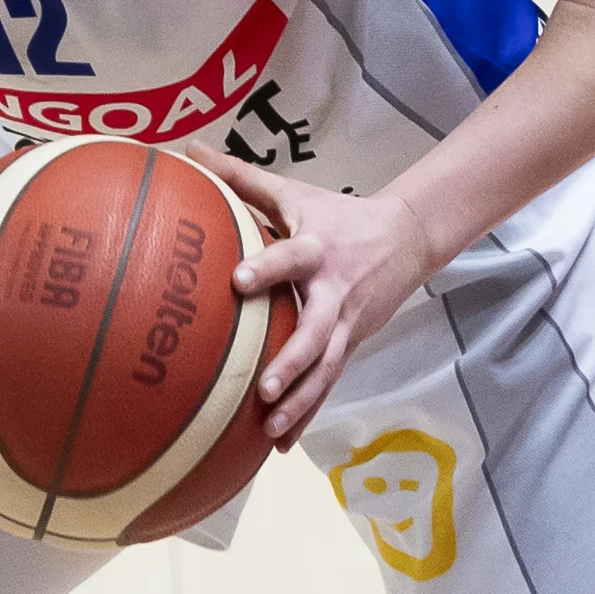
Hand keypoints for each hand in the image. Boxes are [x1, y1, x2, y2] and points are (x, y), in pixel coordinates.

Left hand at [199, 153, 435, 438]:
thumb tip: (187, 150)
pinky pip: (329, 382)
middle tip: (264, 387)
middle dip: (292, 362)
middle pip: (317, 331)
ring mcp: (347, 323)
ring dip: (300, 401)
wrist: (407, 238)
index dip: (267, 267)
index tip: (238, 281)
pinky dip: (307, 412)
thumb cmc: (336, 214)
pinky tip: (281, 442)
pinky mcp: (352, 343)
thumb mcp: (293, 192)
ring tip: (270, 429)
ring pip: (327, 368)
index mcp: (316, 249)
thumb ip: (239, 177)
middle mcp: (334, 291)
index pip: (290, 257)